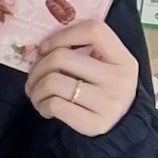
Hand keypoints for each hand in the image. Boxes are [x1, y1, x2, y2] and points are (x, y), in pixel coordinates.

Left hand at [25, 19, 137, 135]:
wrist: (119, 126)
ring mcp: (108, 103)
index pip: (94, 31)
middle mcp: (119, 79)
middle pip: (61, 57)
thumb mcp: (102, 66)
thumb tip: (35, 49)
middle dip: (38, 66)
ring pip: (52, 82)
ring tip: (37, 92)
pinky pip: (53, 104)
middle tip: (34, 75)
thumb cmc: (100, 88)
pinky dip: (41, 104)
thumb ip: (79, 52)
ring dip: (35, 87)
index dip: (63, 35)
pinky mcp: (94, 123)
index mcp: (122, 59)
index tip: (45, 48)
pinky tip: (46, 107)